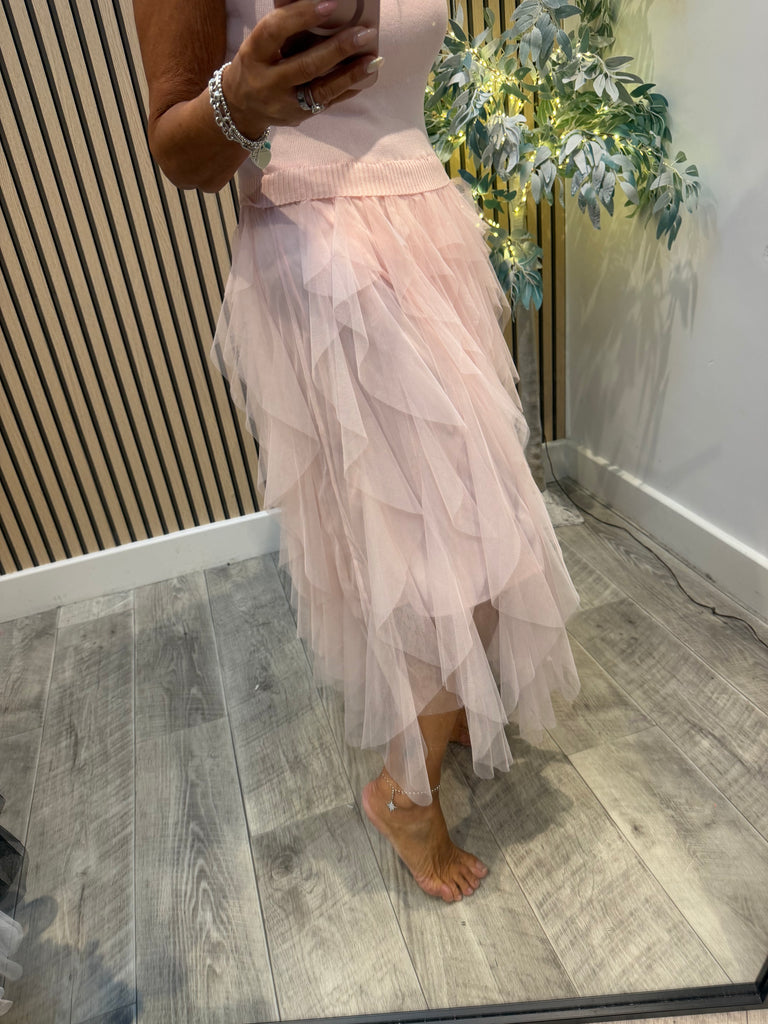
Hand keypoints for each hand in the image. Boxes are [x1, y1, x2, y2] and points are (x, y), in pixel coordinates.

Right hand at [222, 0, 380, 137]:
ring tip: (373, 59)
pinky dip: (348, 88)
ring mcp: (284, 104)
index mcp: (254, 54)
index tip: (330, 4)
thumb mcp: (260, 44)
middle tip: (364, 33)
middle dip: (337, 49)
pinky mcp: (299, 117)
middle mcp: (267, 82)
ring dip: (350, 74)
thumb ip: (283, 29)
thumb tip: (319, 7)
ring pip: (320, 90)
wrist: (241, 107)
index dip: (301, 16)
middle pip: (305, 66)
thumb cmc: (256, 64)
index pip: (275, 31)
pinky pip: (328, 102)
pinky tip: (366, 76)